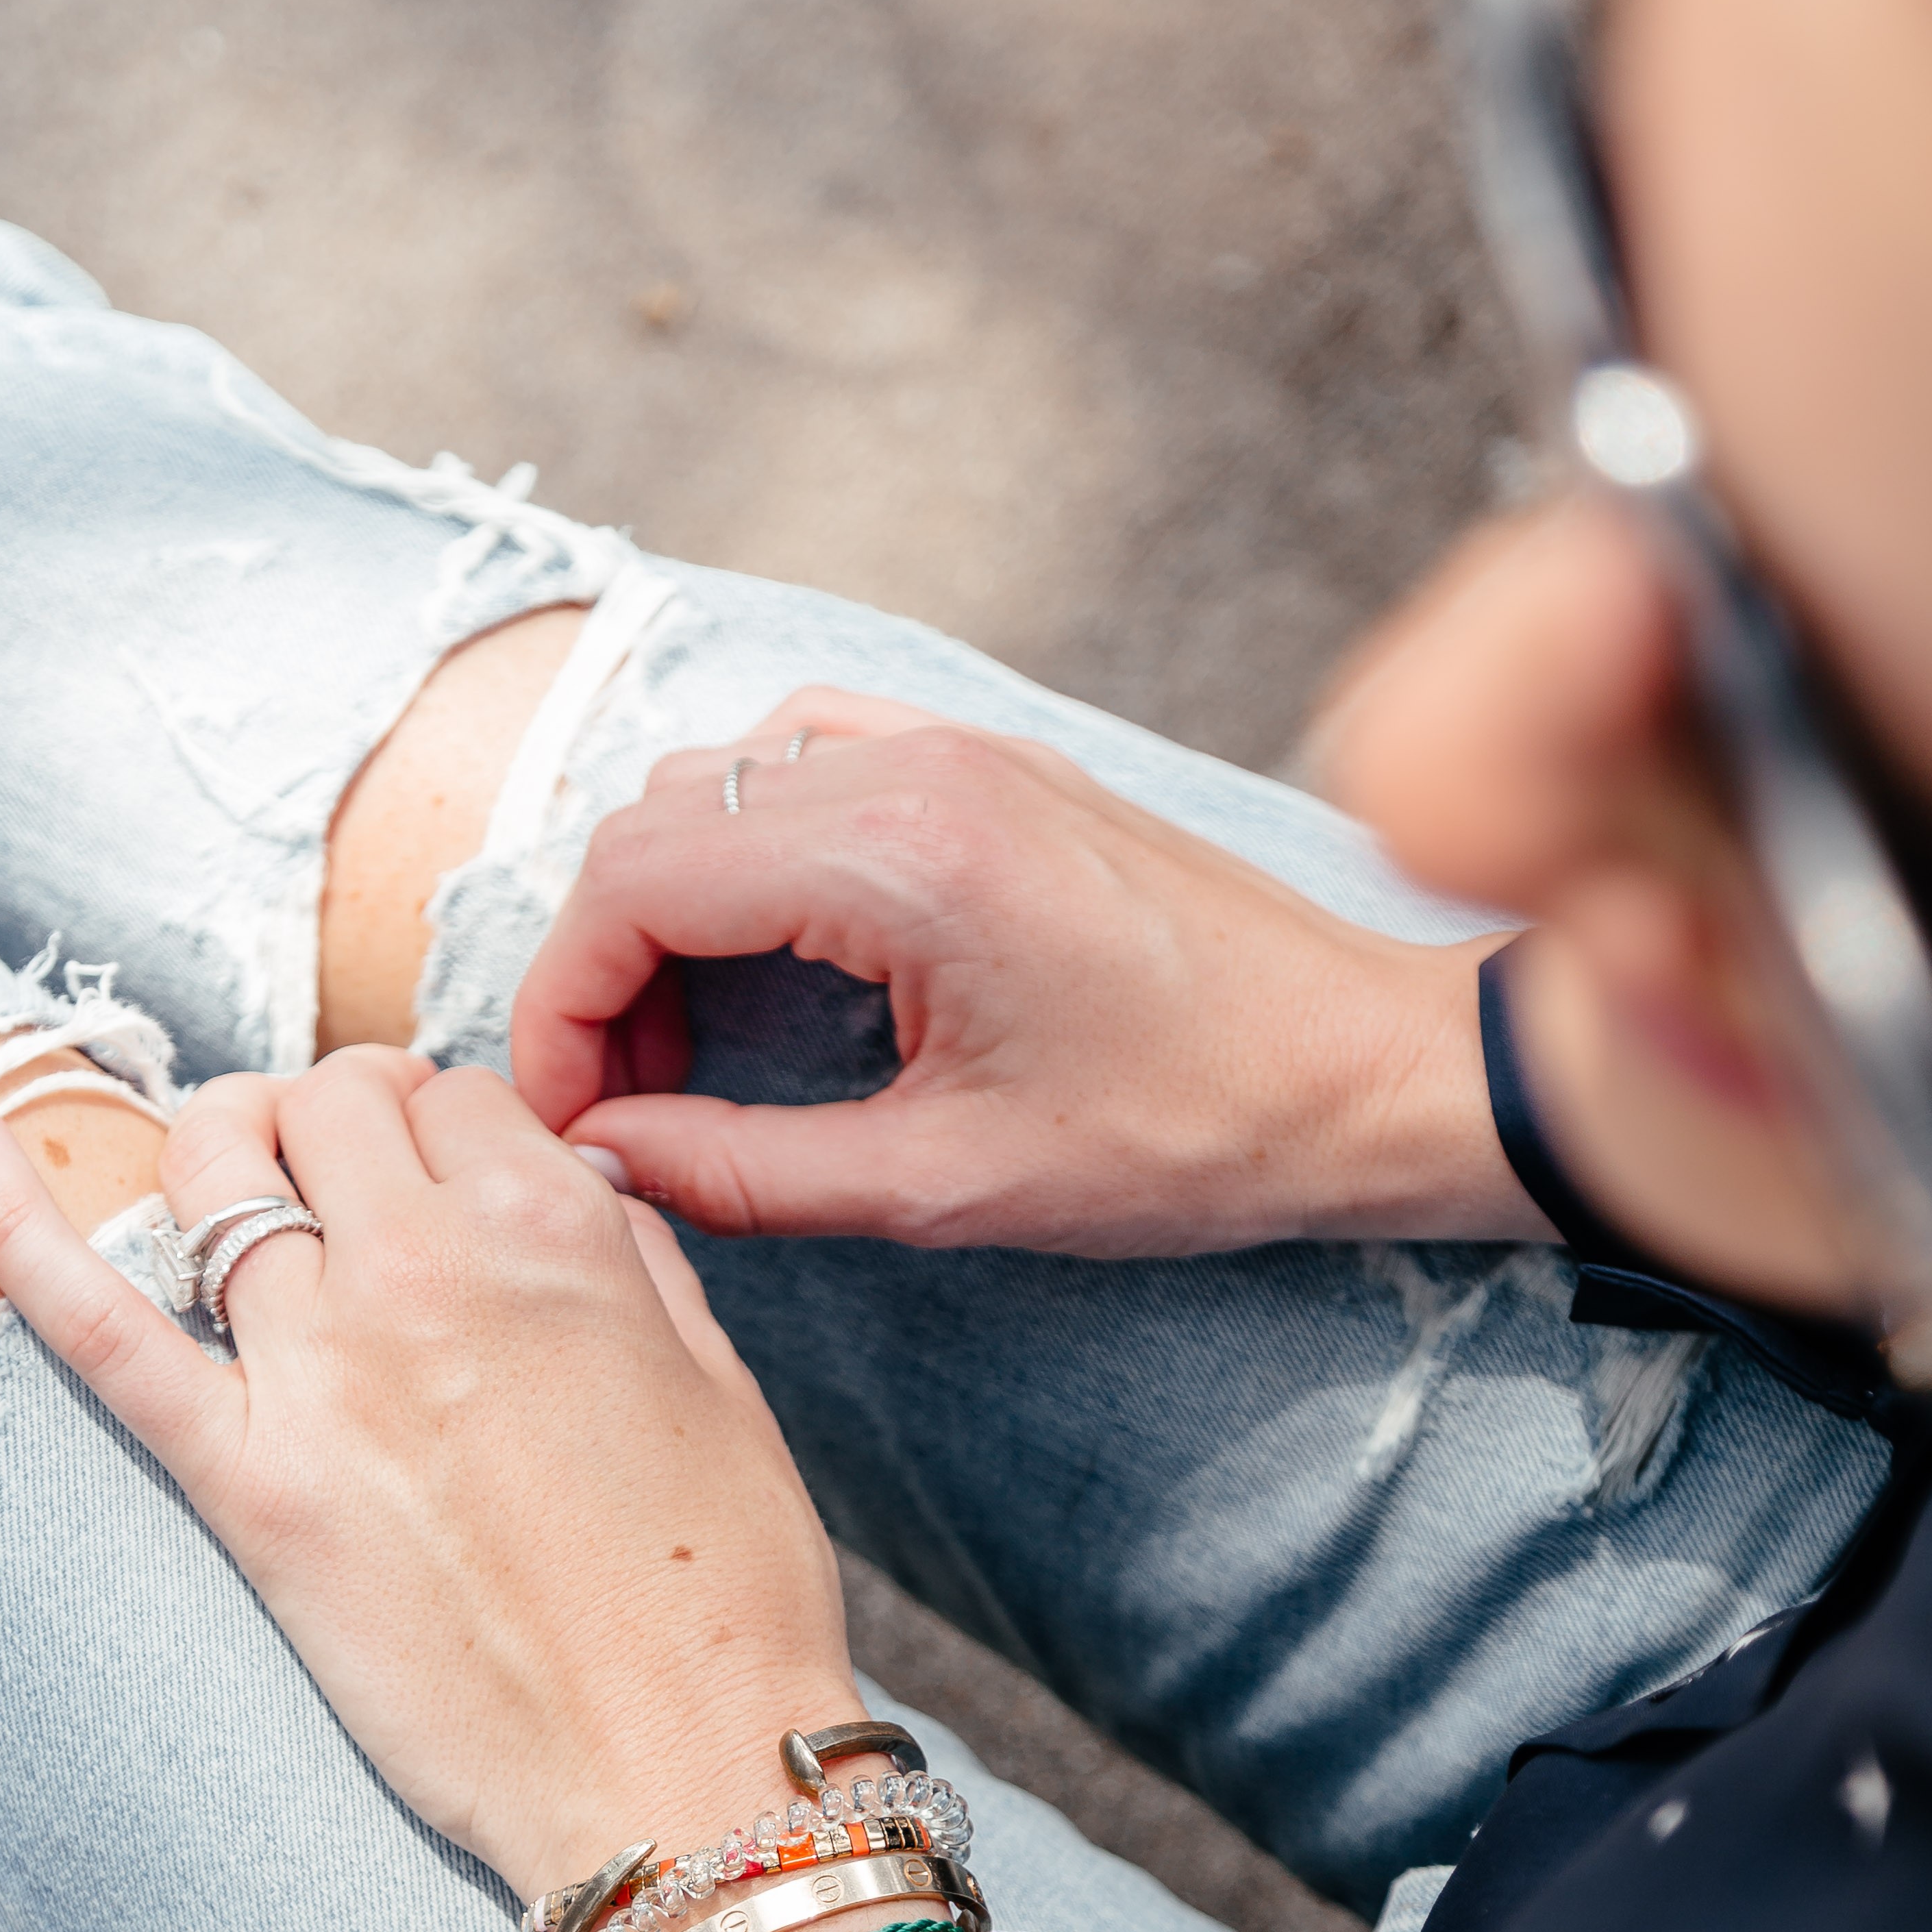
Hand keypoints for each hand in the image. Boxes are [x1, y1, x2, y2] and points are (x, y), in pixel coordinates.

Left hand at [0, 1050, 864, 1902]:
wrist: (679, 1770)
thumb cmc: (726, 1598)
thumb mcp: (719, 1390)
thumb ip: (635, 1262)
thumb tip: (569, 1187)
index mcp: (558, 1234)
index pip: (454, 1092)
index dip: (445, 1127)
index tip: (447, 1181)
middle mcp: (427, 1271)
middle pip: (327, 1100)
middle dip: (334, 1117)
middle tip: (346, 1181)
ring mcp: (324, 1371)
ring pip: (220, 1167)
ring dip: (223, 1147)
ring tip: (232, 1175)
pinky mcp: (250, 1484)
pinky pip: (102, 1328)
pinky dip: (10, 1222)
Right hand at [509, 689, 1534, 1255]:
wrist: (1369, 1070)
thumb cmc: (1197, 1131)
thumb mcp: (949, 1186)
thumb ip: (749, 1172)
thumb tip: (608, 1159)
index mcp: (902, 853)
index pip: (632, 878)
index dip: (562, 1005)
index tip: (569, 1117)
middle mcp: (918, 763)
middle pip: (655, 820)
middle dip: (602, 966)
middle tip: (626, 1102)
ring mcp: (958, 745)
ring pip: (717, 782)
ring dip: (669, 908)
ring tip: (693, 1049)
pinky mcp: (991, 764)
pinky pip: (803, 763)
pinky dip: (747, 857)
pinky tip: (776, 967)